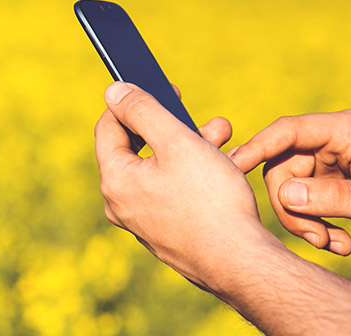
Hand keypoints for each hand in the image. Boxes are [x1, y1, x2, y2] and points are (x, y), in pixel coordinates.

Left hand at [94, 82, 277, 290]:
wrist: (241, 263)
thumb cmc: (210, 201)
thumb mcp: (177, 142)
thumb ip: (142, 110)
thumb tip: (113, 91)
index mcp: (115, 180)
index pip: (109, 127)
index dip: (134, 101)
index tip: (164, 88)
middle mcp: (121, 204)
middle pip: (139, 148)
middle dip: (174, 126)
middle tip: (207, 119)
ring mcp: (143, 222)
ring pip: (161, 170)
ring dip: (191, 147)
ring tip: (224, 137)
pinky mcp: (165, 233)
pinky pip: (173, 192)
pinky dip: (194, 175)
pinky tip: (224, 167)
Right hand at [230, 110, 350, 263]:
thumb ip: (332, 198)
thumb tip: (284, 195)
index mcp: (347, 131)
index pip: (288, 131)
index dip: (257, 147)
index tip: (232, 167)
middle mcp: (334, 141)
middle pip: (282, 167)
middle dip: (292, 207)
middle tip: (315, 238)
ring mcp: (331, 162)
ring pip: (290, 190)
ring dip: (306, 222)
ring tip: (334, 245)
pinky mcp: (332, 183)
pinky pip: (305, 202)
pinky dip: (316, 225)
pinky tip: (340, 243)